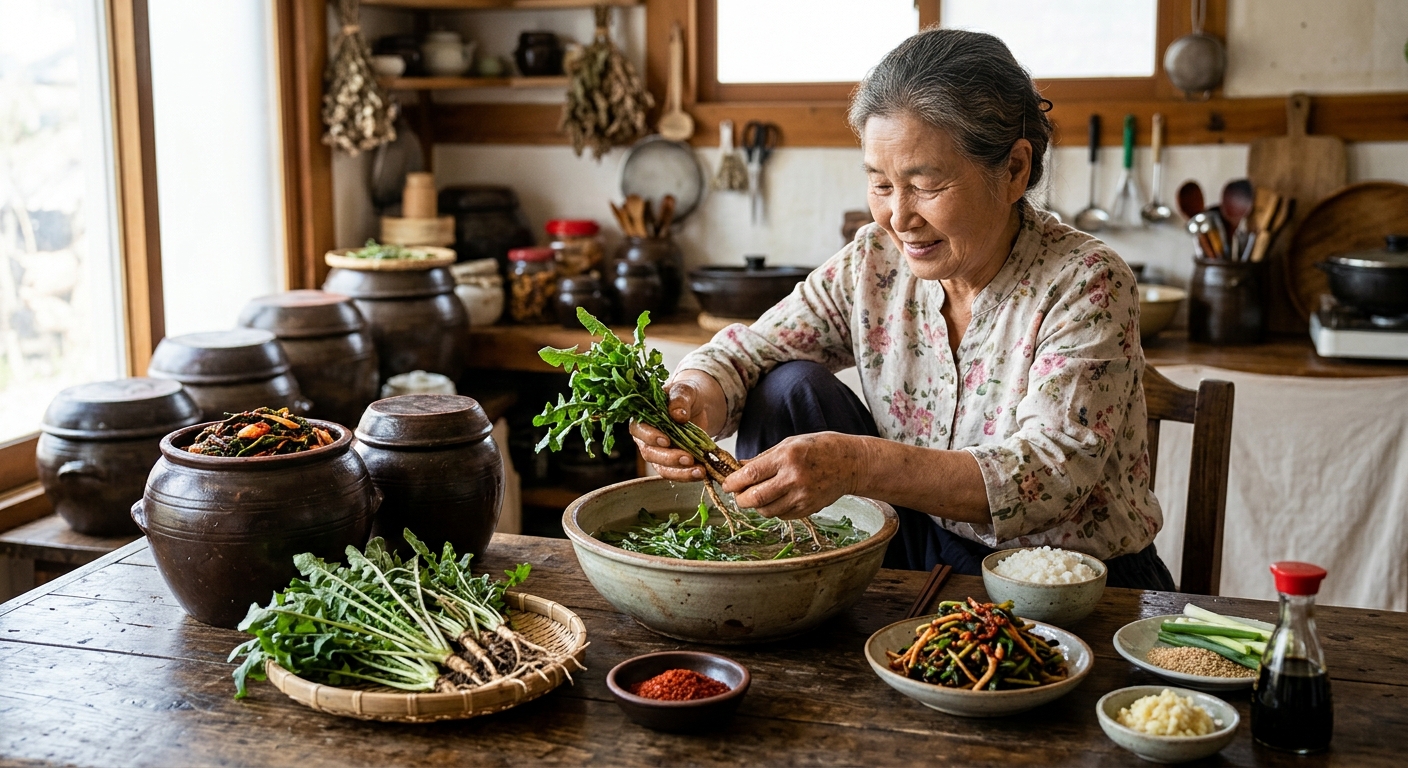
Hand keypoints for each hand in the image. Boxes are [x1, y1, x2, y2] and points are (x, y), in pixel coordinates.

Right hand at [630, 370, 726, 481]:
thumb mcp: (684, 390)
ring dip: (680, 472)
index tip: (666, 440)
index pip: (639, 430)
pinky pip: (676, 473)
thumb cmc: (685, 396)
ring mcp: (659, 453)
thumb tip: (678, 415)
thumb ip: (679, 399)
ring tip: (699, 470)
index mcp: (643, 418)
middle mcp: (646, 439)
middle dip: (669, 458)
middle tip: (688, 458)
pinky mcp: (672, 463)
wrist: (698, 406)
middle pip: (650, 453)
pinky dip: (688, 475)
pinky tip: (701, 472)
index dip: (650, 437)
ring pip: (662, 468)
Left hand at [721, 432, 866, 519]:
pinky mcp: (808, 509)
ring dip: (756, 506)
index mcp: (787, 457)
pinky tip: (778, 498)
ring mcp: (802, 497)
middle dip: (741, 499)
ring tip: (758, 495)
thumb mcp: (789, 444)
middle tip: (738, 494)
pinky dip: (773, 509)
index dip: (733, 482)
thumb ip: (763, 458)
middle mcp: (794, 479)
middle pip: (756, 499)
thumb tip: (738, 468)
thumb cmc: (818, 448)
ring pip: (767, 511)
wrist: (850, 463)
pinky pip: (781, 515)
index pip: (751, 475)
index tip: (727, 484)